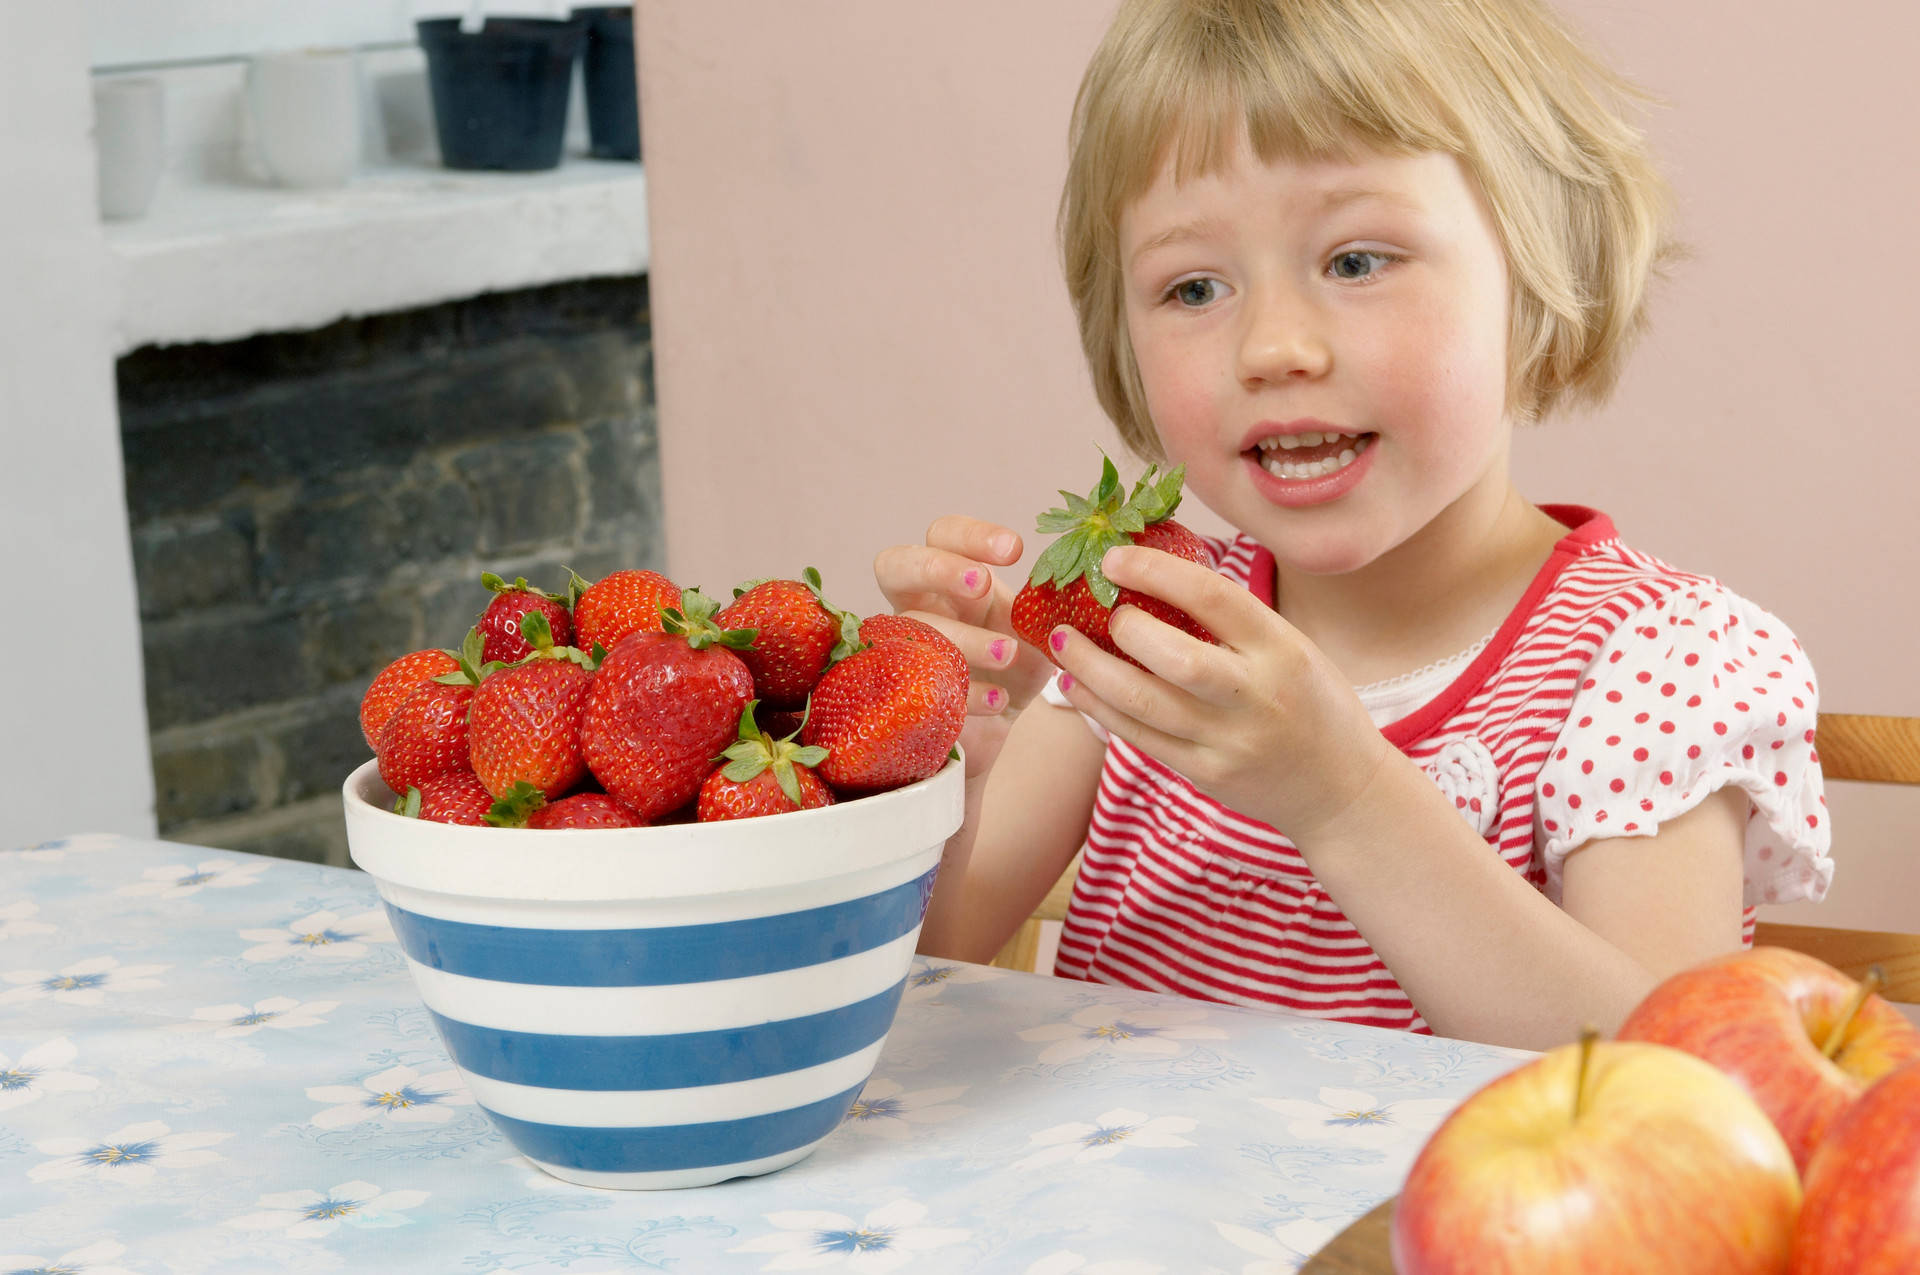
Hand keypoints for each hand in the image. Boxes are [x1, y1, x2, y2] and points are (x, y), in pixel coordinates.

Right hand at [874, 516, 1055, 777]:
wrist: (1004, 721)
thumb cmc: (1017, 662)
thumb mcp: (1038, 629)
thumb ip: (1053, 603)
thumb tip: (1086, 580)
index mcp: (952, 580)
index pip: (943, 535)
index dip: (970, 535)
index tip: (1016, 550)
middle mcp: (919, 606)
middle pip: (895, 565)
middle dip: (937, 568)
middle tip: (980, 584)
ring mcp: (905, 647)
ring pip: (913, 628)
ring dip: (963, 637)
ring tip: (1007, 653)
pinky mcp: (908, 694)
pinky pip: (922, 686)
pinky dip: (966, 692)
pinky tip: (1000, 699)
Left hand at [1048, 544, 1394, 841]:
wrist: (1343, 791)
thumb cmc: (1311, 703)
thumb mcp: (1292, 649)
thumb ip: (1235, 622)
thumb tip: (1157, 573)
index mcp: (1281, 648)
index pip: (1213, 597)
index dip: (1155, 572)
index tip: (1113, 559)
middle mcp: (1256, 695)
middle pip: (1175, 657)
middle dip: (1122, 629)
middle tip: (1090, 610)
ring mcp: (1229, 741)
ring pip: (1144, 703)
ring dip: (1091, 670)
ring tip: (1060, 642)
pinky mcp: (1206, 774)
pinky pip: (1140, 737)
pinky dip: (1100, 708)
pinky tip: (1075, 685)